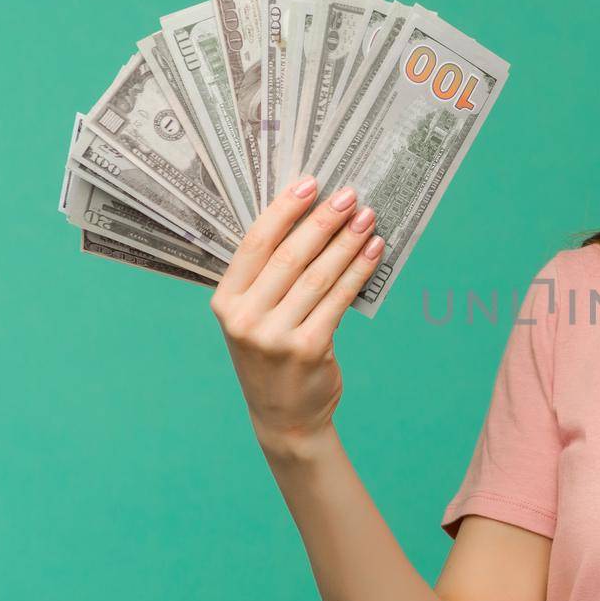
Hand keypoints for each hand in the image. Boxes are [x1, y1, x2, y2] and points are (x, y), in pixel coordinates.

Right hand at [209, 175, 385, 448]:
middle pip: (290, 256)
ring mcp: (276, 336)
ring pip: (318, 275)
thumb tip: (310, 217)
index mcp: (226, 301)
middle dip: (323, 221)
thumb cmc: (272, 356)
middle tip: (349, 195)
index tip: (310, 183)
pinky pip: (339, 299)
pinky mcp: (309, 348)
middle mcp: (245, 318)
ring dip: (347, 242)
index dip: (284, 210)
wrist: (284, 417)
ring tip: (367, 218)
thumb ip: (268, 277)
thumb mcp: (254, 317)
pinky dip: (359, 271)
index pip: (255, 244)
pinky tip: (374, 251)